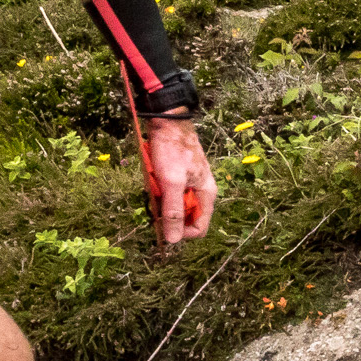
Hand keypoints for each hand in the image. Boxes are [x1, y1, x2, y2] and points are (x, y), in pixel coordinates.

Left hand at [135, 114, 216, 244]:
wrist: (168, 120)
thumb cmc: (172, 149)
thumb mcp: (171, 182)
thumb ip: (173, 211)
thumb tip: (173, 240)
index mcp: (207, 194)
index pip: (199, 229)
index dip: (180, 232)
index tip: (163, 223)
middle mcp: (201, 191)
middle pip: (186, 217)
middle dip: (168, 212)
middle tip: (156, 199)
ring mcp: (190, 183)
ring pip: (176, 204)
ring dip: (162, 199)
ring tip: (154, 183)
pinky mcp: (180, 175)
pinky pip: (170, 191)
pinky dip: (160, 188)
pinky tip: (153, 176)